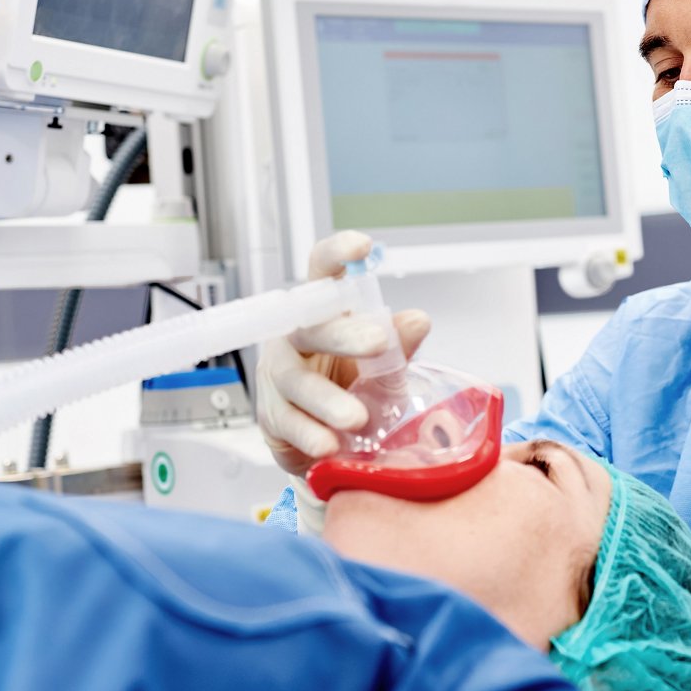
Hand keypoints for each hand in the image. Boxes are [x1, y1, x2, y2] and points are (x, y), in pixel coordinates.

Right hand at [256, 231, 431, 475]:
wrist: (327, 439)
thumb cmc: (352, 386)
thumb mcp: (382, 366)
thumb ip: (399, 346)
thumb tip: (418, 320)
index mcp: (323, 314)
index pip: (322, 272)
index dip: (336, 254)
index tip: (362, 245)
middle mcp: (295, 338)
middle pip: (309, 326)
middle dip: (344, 335)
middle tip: (380, 342)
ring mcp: (279, 377)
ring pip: (295, 380)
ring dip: (327, 399)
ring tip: (358, 417)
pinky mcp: (272, 416)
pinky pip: (288, 422)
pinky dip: (311, 434)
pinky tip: (329, 444)